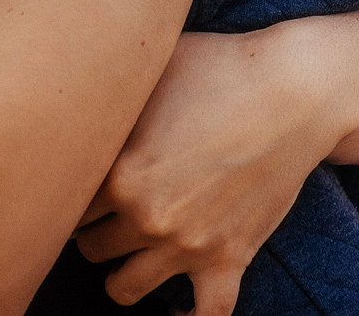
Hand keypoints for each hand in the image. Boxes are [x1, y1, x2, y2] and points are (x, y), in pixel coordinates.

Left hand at [73, 29, 353, 313]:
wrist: (296, 92)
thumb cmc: (217, 68)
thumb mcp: (147, 72)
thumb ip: (102, 100)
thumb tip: (63, 98)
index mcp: (118, 172)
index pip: (64, 203)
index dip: (68, 187)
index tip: (77, 176)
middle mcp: (147, 217)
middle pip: (89, 247)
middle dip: (92, 228)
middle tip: (104, 206)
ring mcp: (189, 245)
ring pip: (124, 288)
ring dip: (120, 271)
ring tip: (127, 247)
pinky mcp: (230, 260)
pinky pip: (206, 314)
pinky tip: (176, 304)